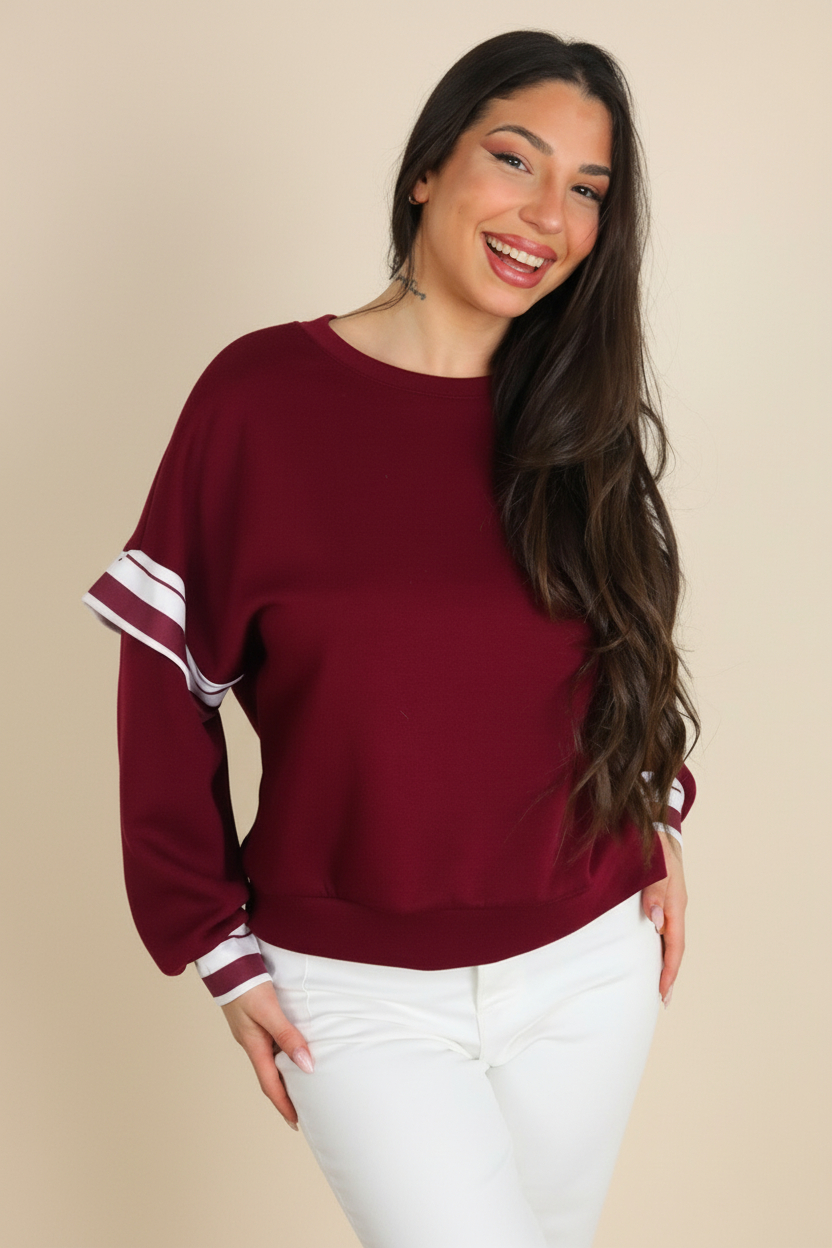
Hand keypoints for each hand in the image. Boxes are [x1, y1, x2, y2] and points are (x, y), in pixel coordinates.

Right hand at [221, 980, 314, 1129]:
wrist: (228, 963)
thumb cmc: (246, 985)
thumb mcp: (268, 1011)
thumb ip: (288, 1035)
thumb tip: (307, 1064)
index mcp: (253, 1046)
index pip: (270, 1085)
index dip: (283, 1104)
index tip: (296, 1122)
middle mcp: (252, 1042)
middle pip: (270, 1076)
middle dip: (284, 1095)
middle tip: (302, 1109)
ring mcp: (252, 1032)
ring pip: (271, 1060)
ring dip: (284, 1074)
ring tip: (301, 1084)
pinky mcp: (255, 1020)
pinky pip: (271, 1044)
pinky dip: (283, 1054)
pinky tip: (292, 1051)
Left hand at [641, 827, 686, 1006]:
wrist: (658, 826)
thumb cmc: (656, 845)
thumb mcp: (656, 865)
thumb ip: (655, 892)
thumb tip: (656, 924)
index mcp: (676, 904)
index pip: (675, 945)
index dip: (669, 971)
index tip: (662, 993)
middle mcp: (674, 908)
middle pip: (673, 948)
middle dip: (668, 974)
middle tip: (660, 999)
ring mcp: (668, 904)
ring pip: (667, 939)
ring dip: (662, 961)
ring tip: (655, 983)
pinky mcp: (660, 899)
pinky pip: (660, 928)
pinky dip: (656, 945)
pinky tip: (648, 951)